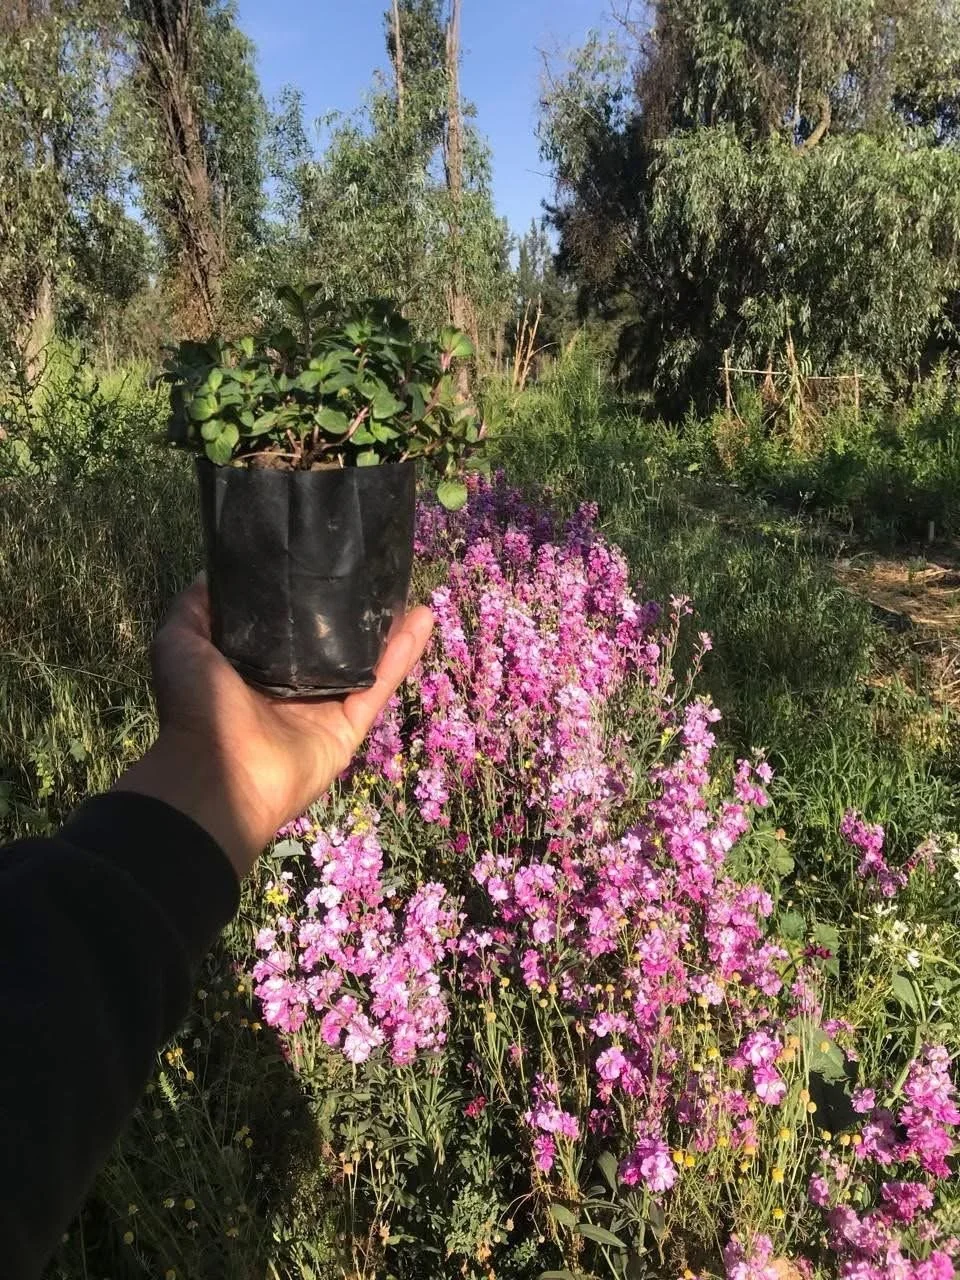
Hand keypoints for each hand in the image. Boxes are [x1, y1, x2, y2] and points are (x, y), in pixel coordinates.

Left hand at [114, 580, 433, 877]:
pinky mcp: (348, 728)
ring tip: (409, 591)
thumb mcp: (179, 642)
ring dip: (388, 629)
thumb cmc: (197, 706)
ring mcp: (322, 710)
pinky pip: (378, 686)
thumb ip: (195, 608)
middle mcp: (290, 689)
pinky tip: (422, 618)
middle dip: (352, 613)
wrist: (219, 771)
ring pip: (363, 663)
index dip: (303, 598)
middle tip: (373, 573)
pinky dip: (402, 655)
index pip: (285, 628)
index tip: (322, 563)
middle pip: (331, 645)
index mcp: (250, 669)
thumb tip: (217, 571)